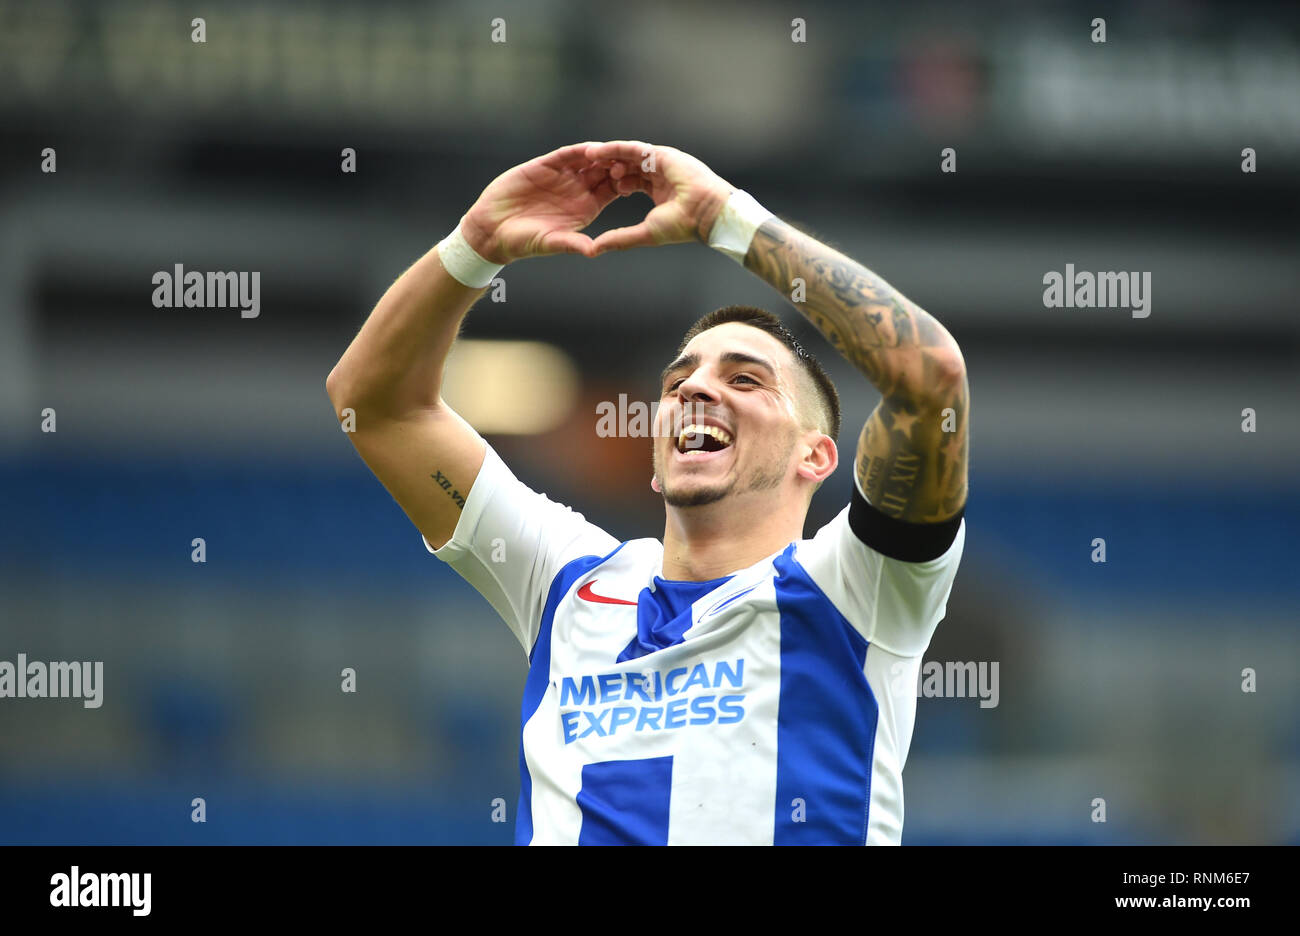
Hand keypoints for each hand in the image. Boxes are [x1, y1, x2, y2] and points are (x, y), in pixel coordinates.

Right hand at [461, 142, 623, 263]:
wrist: (492, 229)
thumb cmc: (523, 242)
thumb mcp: (550, 243)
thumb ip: (572, 243)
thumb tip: (594, 251)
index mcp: (587, 208)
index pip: (613, 190)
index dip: (626, 183)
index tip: (639, 181)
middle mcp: (578, 189)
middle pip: (606, 170)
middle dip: (619, 163)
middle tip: (633, 161)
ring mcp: (563, 176)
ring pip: (589, 159)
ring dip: (603, 154)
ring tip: (616, 153)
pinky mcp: (545, 166)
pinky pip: (567, 155)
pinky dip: (579, 151)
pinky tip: (590, 149)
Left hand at [581, 141, 733, 254]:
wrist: (705, 213)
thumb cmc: (682, 225)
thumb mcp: (644, 232)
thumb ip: (620, 238)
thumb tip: (595, 249)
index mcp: (657, 190)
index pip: (629, 183)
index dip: (612, 185)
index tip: (592, 190)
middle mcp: (658, 174)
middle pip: (626, 167)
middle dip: (606, 169)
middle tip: (584, 171)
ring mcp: (660, 162)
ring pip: (627, 156)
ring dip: (606, 156)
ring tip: (584, 158)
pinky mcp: (660, 154)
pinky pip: (632, 149)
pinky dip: (613, 149)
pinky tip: (596, 152)